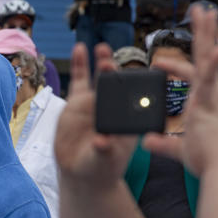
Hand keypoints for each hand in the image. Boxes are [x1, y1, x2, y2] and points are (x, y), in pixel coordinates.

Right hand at [54, 43, 136, 188]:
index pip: (134, 102)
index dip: (138, 89)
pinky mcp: (79, 102)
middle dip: (116, 73)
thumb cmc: (100, 167)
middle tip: (111, 63)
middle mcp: (113, 108)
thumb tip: (102, 143)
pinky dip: (80, 64)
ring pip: (101, 79)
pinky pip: (80, 80)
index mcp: (127, 121)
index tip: (138, 80)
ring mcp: (96, 103)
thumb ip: (103, 151)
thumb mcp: (104, 161)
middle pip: (118, 86)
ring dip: (103, 63)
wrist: (81, 169)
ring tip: (103, 49)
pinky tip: (80, 48)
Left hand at [142, 7, 217, 176]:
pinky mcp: (213, 103)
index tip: (159, 64)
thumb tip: (146, 141)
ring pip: (207, 59)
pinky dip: (213, 63)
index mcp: (207, 103)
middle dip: (201, 34)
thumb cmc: (210, 163)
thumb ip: (163, 143)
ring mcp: (214, 96)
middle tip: (200, 11)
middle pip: (204, 58)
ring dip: (206, 34)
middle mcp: (214, 94)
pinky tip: (216, 47)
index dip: (176, 69)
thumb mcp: (180, 150)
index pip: (192, 79)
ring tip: (204, 10)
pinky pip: (212, 79)